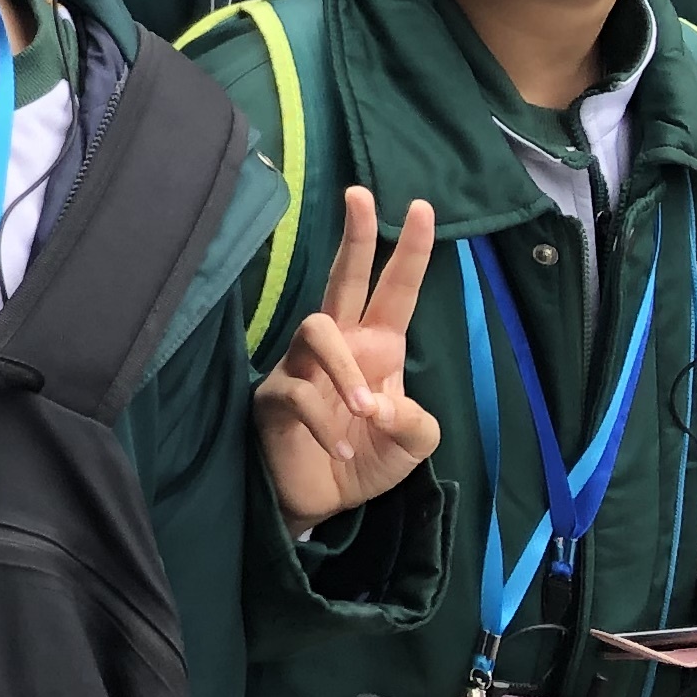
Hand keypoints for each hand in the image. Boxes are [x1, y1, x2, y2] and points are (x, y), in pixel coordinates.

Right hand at [257, 189, 443, 529]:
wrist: (321, 503)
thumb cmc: (366, 459)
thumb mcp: (412, 444)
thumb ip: (415, 422)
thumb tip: (382, 403)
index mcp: (376, 347)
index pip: (394, 291)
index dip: (409, 251)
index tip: (421, 207)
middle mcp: (339, 346)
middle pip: (343, 279)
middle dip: (355, 236)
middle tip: (359, 194)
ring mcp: (301, 367)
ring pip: (317, 330)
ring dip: (345, 371)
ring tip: (367, 412)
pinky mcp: (274, 398)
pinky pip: (297, 394)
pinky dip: (325, 424)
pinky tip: (339, 450)